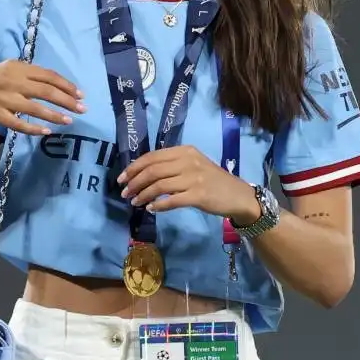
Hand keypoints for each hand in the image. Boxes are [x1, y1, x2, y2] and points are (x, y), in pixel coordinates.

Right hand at [0, 61, 84, 135]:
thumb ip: (28, 74)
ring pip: (35, 108)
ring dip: (55, 115)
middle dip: (67, 101)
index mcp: (18, 67)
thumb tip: (55, 84)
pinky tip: (47, 131)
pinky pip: (18, 124)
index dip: (67, 85)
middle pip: (46, 91)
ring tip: (69, 121)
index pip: (48, 76)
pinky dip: (34, 128)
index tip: (80, 94)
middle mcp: (12, 81)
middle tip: (82, 109)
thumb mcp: (7, 69)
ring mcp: (4, 98)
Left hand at [119, 146, 257, 219]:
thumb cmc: (213, 181)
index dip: (134, 168)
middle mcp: (189, 161)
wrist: (238, 195)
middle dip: (134, 182)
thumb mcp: (194, 165)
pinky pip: (171, 201)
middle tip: (124, 193)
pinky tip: (152, 209)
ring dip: (143, 195)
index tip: (122, 178)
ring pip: (159, 186)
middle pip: (153, 170)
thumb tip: (142, 174)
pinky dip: (158, 205)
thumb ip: (172, 166)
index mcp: (185, 151)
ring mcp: (194, 178)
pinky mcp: (198, 195)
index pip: (152, 156)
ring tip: (135, 202)